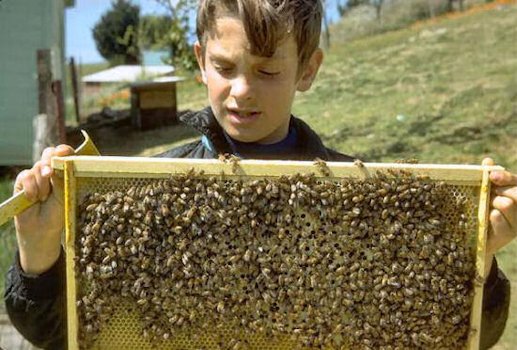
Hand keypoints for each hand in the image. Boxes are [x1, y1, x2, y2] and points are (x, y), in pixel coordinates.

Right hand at [14, 145, 73, 274]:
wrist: (43, 228)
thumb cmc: (59, 211)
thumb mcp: (66, 193)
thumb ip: (63, 177)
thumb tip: (59, 163)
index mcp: (65, 170)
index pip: (65, 153)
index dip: (64, 150)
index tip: (64, 152)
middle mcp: (50, 170)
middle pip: (49, 153)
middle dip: (50, 161)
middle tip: (51, 174)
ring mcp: (36, 175)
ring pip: (37, 167)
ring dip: (42, 183)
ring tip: (44, 198)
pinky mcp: (22, 182)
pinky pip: (26, 176)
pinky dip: (31, 188)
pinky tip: (33, 199)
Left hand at [483, 158, 516, 274]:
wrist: (475, 237)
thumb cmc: (480, 210)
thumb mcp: (483, 192)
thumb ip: (487, 177)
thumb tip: (488, 160)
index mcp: (514, 194)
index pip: (515, 181)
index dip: (505, 177)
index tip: (492, 175)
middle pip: (515, 193)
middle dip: (501, 190)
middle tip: (491, 193)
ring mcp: (515, 223)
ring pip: (508, 204)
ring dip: (495, 202)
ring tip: (489, 207)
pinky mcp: (507, 235)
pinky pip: (500, 220)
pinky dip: (494, 217)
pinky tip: (491, 215)